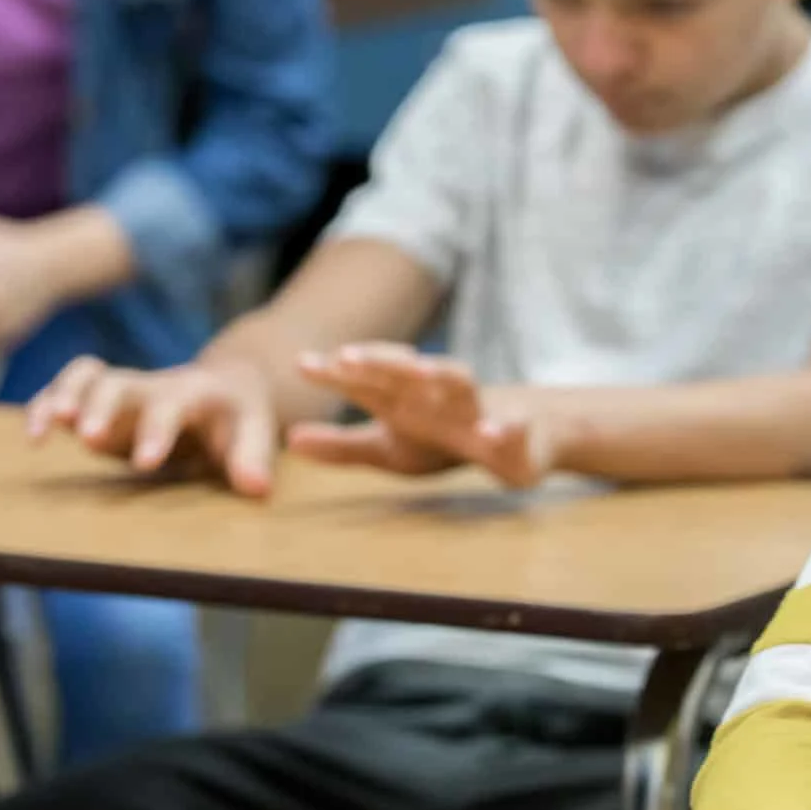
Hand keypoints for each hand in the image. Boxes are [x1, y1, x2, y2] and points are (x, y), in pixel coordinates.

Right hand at [27, 353, 279, 494]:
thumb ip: (254, 458)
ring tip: (46, 428)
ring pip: (85, 377)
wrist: (226, 387)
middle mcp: (152, 385)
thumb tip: (256, 489)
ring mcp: (122, 392)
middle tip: (89, 438)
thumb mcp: (257, 432)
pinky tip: (34, 437)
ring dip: (62, 396)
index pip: (171, 405)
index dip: (157, 431)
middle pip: (119, 383)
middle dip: (102, 408)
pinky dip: (44, 405)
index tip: (146, 463)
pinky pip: (64, 391)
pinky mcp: (98, 404)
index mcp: (193, 391)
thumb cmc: (241, 418)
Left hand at [288, 344, 560, 485]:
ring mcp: (477, 409)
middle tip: (345, 358)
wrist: (521, 434)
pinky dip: (507, 429)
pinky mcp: (515, 436)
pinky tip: (496, 433)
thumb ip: (341, 448)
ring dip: (441, 373)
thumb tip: (289, 439)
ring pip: (459, 381)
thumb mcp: (388, 450)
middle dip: (378, 361)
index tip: (301, 364)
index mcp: (404, 400)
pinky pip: (513, 430)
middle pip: (405, 369)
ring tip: (422, 370)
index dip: (334, 373)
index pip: (364, 379)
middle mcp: (436, 394)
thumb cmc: (444, 439)